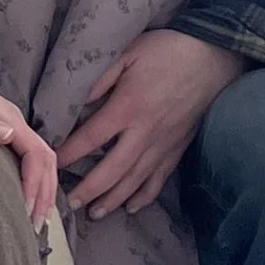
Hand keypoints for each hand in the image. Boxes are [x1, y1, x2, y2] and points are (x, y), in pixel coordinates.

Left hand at [0, 77, 59, 221]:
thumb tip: (9, 135)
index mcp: (9, 117)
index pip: (36, 153)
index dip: (35, 183)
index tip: (28, 208)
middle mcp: (16, 123)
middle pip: (46, 161)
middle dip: (45, 193)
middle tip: (37, 225)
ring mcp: (14, 129)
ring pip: (43, 163)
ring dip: (44, 192)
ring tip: (38, 221)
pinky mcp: (7, 136)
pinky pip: (30, 162)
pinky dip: (36, 184)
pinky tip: (31, 203)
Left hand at [57, 30, 246, 218]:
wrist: (213, 56)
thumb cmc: (167, 50)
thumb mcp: (128, 53)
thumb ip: (100, 78)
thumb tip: (75, 100)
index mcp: (129, 107)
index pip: (91, 138)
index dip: (69, 153)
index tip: (51, 163)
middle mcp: (146, 132)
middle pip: (112, 170)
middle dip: (89, 189)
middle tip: (69, 203)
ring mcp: (164, 143)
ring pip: (135, 180)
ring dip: (113, 199)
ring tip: (94, 213)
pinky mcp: (178, 148)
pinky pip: (159, 178)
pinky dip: (145, 196)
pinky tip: (132, 207)